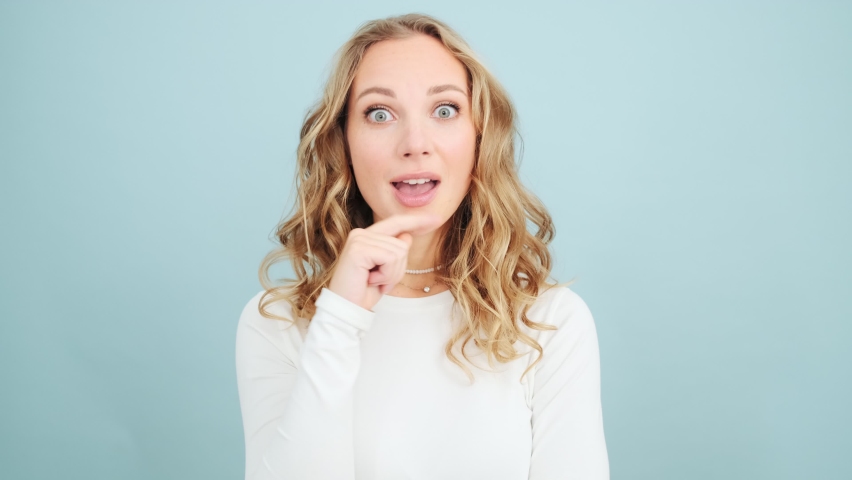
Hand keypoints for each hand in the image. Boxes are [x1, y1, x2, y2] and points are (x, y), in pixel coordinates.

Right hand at [328, 214, 442, 310]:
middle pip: (402, 243)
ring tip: (373, 281)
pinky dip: (386, 275)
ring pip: (399, 251)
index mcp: (367, 236)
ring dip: (391, 274)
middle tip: (378, 281)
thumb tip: (407, 235)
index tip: (437, 219)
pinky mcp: (358, 249)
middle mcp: (361, 233)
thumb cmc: (363, 292)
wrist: (346, 309)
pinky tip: (370, 281)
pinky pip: (390, 258)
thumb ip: (395, 251)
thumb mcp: (387, 271)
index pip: (396, 222)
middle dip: (397, 269)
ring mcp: (359, 239)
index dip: (417, 221)